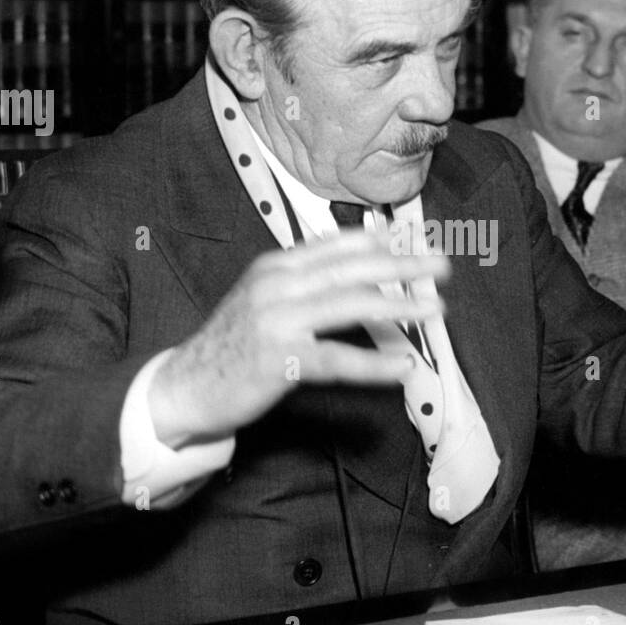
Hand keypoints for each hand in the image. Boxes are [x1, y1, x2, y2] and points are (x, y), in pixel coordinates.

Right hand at [147, 231, 448, 448]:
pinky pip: (336, 359)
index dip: (378, 241)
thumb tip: (353, 269)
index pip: (335, 245)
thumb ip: (302, 283)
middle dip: (402, 265)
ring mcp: (276, 322)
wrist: (184, 386)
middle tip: (441, 266)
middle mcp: (276, 286)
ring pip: (349, 306)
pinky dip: (374, 363)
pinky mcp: (278, 361)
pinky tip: (403, 366)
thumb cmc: (231, 346)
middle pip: (350, 269)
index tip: (413, 238)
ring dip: (399, 306)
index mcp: (275, 267)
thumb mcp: (261, 300)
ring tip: (435, 309)